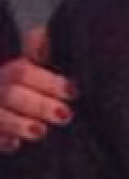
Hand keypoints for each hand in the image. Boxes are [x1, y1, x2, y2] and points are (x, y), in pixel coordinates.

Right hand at [0, 26, 74, 152]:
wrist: (4, 99)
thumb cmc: (21, 85)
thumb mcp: (29, 68)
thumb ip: (36, 53)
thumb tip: (42, 33)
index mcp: (7, 71)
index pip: (23, 72)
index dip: (48, 81)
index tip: (72, 91)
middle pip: (10, 94)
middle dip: (38, 104)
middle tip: (64, 115)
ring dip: (17, 123)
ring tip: (40, 131)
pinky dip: (1, 140)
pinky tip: (14, 145)